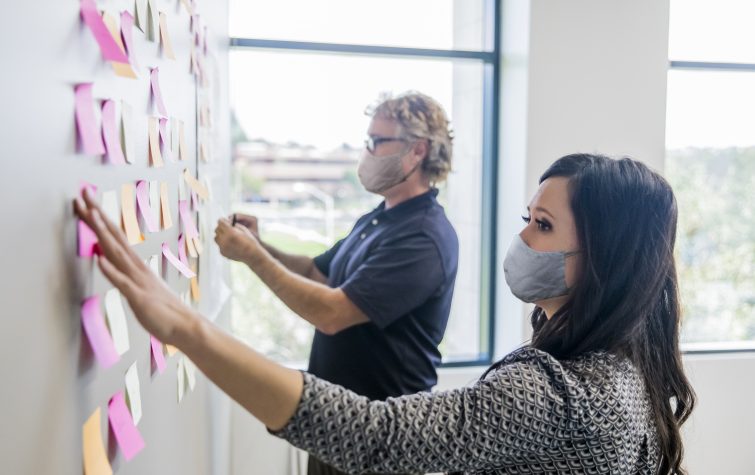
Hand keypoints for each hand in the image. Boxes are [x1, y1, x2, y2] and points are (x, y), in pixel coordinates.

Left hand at [73, 189, 197, 344]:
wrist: (186, 326)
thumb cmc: (164, 311)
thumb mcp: (142, 289)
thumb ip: (126, 275)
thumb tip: (109, 261)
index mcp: (137, 266)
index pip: (115, 237)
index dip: (99, 219)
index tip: (87, 201)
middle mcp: (137, 268)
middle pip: (114, 237)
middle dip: (98, 215)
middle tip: (84, 193)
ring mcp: (138, 281)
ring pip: (117, 253)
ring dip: (104, 233)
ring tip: (91, 215)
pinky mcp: (139, 297)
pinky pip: (122, 282)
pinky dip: (110, 269)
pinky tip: (99, 258)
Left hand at [215, 218, 262, 263]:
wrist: (252, 255)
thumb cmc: (250, 241)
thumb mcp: (243, 229)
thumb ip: (233, 225)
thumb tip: (226, 223)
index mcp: (230, 232)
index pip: (220, 222)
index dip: (223, 220)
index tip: (225, 221)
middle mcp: (224, 240)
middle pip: (217, 229)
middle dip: (221, 227)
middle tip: (227, 228)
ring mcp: (222, 247)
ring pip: (216, 237)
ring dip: (221, 235)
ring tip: (228, 237)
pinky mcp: (222, 252)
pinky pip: (219, 245)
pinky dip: (223, 243)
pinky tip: (231, 244)